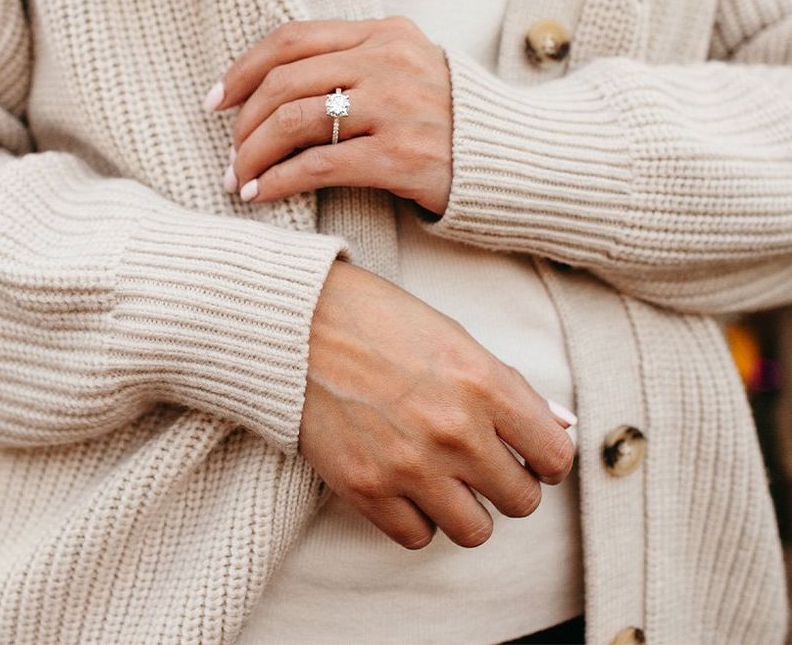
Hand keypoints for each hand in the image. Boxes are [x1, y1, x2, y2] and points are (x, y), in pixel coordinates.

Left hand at [203, 16, 453, 215]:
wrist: (515, 157)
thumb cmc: (452, 118)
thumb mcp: (410, 68)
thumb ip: (355, 62)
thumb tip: (275, 86)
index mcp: (385, 34)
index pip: (293, 38)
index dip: (244, 69)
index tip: (217, 98)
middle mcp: (388, 62)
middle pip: (284, 80)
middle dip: (243, 120)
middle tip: (229, 152)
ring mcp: (395, 108)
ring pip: (294, 121)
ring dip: (253, 153)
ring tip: (238, 178)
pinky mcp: (400, 156)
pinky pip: (318, 165)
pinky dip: (278, 180)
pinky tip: (260, 194)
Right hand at [299, 259, 577, 549]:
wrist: (297, 323)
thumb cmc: (377, 319)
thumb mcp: (454, 337)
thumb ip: (508, 385)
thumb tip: (559, 424)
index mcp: (483, 383)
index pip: (554, 455)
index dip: (547, 459)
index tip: (530, 456)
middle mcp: (454, 430)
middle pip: (521, 500)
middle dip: (508, 485)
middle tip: (483, 466)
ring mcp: (410, 465)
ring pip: (475, 531)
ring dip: (466, 509)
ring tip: (444, 480)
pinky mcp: (366, 488)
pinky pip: (417, 536)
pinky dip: (416, 517)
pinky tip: (405, 485)